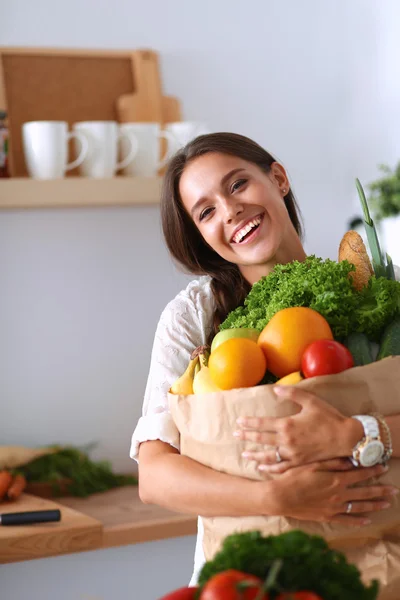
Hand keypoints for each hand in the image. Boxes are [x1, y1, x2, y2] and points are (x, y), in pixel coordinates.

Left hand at [235, 385, 363, 472]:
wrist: (346, 438)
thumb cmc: (329, 417)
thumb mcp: (311, 401)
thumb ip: (292, 393)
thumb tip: (274, 389)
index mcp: (287, 424)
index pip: (262, 424)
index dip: (249, 423)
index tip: (238, 422)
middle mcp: (287, 441)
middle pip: (261, 439)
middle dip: (247, 436)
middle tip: (235, 434)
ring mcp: (293, 454)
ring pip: (268, 455)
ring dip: (255, 455)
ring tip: (244, 454)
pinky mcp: (300, 463)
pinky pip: (281, 467)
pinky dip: (270, 468)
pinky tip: (262, 468)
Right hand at [267, 460, 396, 525]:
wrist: (280, 497)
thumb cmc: (294, 477)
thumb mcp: (312, 464)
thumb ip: (332, 462)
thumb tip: (350, 460)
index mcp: (336, 479)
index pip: (360, 474)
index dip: (373, 470)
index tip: (383, 467)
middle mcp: (339, 494)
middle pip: (365, 492)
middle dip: (381, 490)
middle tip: (394, 490)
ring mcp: (334, 507)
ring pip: (360, 507)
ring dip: (374, 505)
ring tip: (387, 504)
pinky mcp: (327, 516)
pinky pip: (346, 520)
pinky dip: (357, 520)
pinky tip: (367, 521)